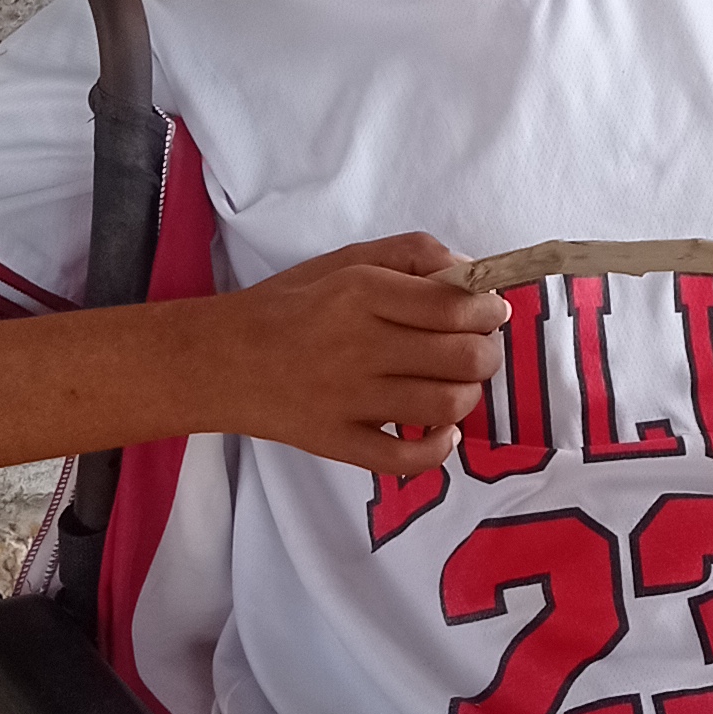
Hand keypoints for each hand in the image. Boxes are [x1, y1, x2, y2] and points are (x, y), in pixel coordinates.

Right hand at [190, 235, 507, 469]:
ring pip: (446, 405)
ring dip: (469, 395)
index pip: (455, 307)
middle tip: (478, 350)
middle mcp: (358, 344)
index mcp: (362, 291)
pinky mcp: (337, 441)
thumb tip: (469, 272)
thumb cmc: (291, 304)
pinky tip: (440, 432)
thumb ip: (412, 255)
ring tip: (458, 385)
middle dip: (487, 353)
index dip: (489, 312)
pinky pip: (406, 458)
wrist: (220, 359)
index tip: (492, 313)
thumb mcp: (347, 259)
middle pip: (462, 357)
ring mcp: (348, 398)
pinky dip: (438, 448)